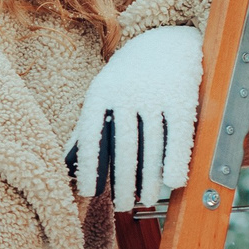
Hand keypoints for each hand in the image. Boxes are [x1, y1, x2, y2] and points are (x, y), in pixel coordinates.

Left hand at [66, 24, 201, 211]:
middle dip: (123, 182)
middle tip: (123, 206)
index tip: (89, 193)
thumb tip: (66, 166)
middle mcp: (126, 94)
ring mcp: (155, 95)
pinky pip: (178, 136)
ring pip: (151, 146)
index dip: (89, 166)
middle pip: (124, 147)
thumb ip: (89, 127)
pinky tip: (173, 183)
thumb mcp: (103, 94)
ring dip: (149, 179)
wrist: (166, 41)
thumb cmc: (126, 79)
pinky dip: (176, 161)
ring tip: (146, 201)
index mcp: (100, 93)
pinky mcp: (182, 98)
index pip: (90, 135)